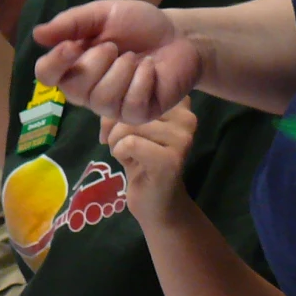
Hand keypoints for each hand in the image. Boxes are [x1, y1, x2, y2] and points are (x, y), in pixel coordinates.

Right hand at [33, 0, 200, 123]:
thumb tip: (37, 34)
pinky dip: (143, 78)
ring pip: (102, 98)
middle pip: (73, 89)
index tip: (72, 46)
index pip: (46, 74)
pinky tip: (151, 68)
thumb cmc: (138, 26)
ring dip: (122, 70)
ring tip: (135, 57)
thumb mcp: (103, 14)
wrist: (179, 36)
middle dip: (96, 62)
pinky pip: (130, 103)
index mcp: (74, 64)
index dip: (54, 63)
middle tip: (115, 46)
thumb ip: (71, 23)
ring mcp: (112, 107)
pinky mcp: (136, 114)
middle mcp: (87, 90)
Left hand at [102, 100, 197, 227]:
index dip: (120, 107)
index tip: (119, 126)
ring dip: (116, 142)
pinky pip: (130, 143)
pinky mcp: (171, 160)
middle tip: (120, 146)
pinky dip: (119, 153)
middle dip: (114, 127)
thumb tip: (108, 104)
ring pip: (129, 126)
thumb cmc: (141, 161)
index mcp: (181, 106)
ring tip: (127, 155)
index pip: (139, 91)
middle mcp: (187, 118)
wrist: (156, 203)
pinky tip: (130, 164)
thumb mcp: (131, 127)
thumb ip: (123, 107)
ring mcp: (182, 140)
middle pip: (132, 107)